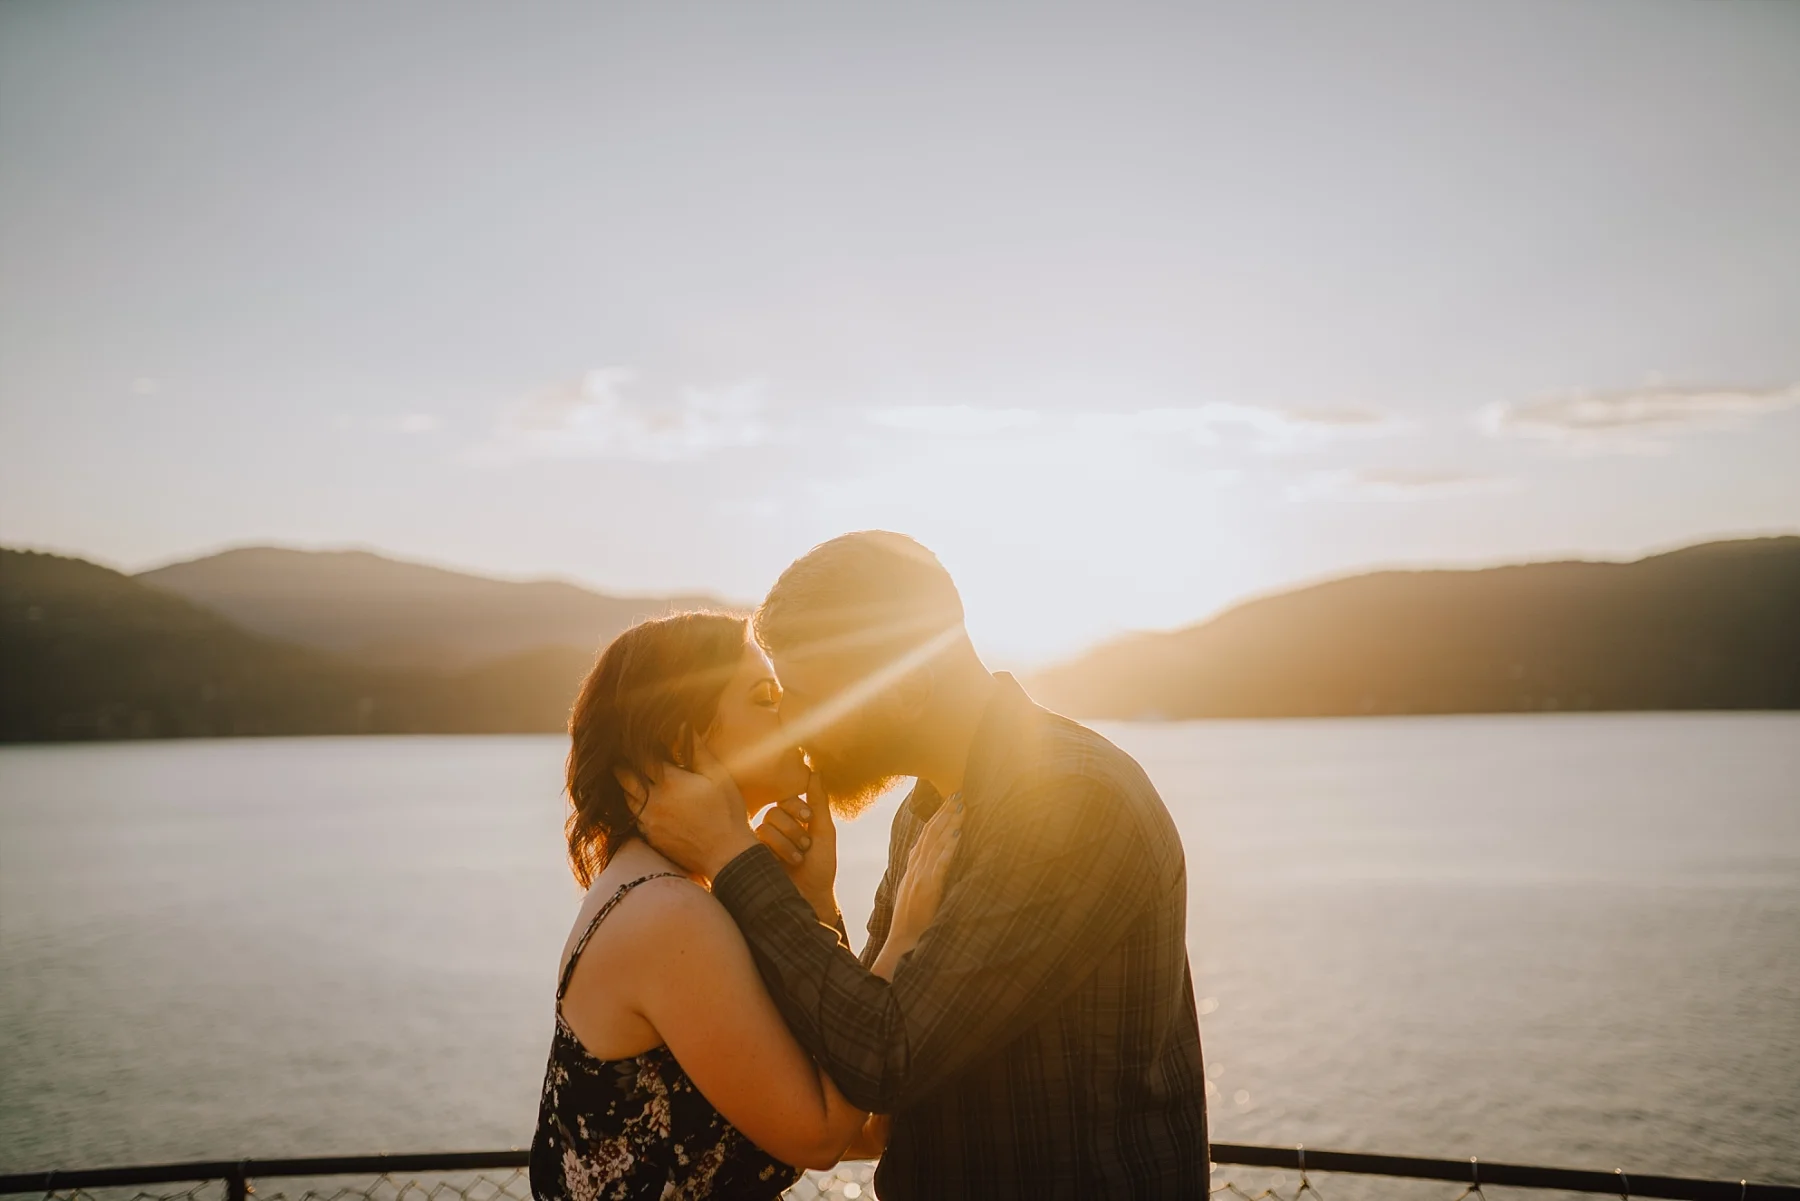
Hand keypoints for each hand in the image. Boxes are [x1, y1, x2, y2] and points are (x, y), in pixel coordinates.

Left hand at [621, 737, 756, 879]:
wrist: (727, 855)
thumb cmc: (727, 812)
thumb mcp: (718, 776)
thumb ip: (698, 751)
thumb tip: (684, 726)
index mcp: (669, 782)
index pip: (641, 758)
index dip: (637, 748)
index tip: (636, 740)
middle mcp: (653, 801)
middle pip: (624, 778)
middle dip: (623, 766)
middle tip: (625, 757)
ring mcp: (649, 821)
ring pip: (626, 799)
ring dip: (627, 787)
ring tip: (632, 778)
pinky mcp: (651, 837)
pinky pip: (634, 818)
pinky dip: (635, 808)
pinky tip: (644, 803)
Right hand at [756, 773, 838, 922]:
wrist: (812, 896)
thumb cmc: (821, 866)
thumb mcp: (824, 831)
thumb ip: (818, 802)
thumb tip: (815, 771)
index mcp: (792, 820)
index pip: (785, 799)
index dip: (796, 806)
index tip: (809, 819)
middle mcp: (775, 829)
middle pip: (775, 812)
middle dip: (794, 828)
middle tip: (806, 846)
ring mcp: (762, 843)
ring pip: (766, 825)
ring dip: (787, 841)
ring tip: (798, 858)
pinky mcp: (753, 855)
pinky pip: (758, 839)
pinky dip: (777, 849)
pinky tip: (786, 863)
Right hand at [872, 797, 962, 978]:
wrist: (901, 943)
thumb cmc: (911, 922)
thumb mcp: (914, 893)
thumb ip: (920, 875)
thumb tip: (928, 860)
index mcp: (912, 869)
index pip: (924, 837)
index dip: (936, 818)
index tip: (947, 802)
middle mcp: (915, 869)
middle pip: (930, 834)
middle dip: (944, 813)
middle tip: (957, 795)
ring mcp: (920, 877)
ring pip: (935, 843)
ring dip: (948, 823)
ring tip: (961, 806)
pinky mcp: (927, 888)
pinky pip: (939, 864)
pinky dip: (948, 847)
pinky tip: (957, 834)